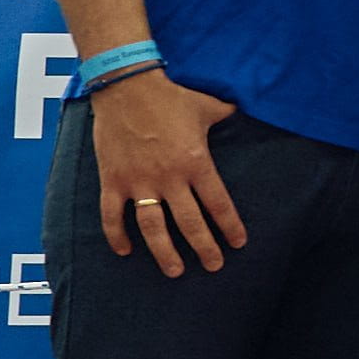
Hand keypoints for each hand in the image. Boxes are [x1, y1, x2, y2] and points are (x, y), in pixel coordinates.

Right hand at [94, 70, 244, 275]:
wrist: (126, 87)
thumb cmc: (171, 96)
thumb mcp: (208, 106)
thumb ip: (228, 115)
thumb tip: (246, 111)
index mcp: (196, 162)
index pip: (218, 203)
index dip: (229, 226)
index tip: (238, 244)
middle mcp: (169, 177)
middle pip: (190, 223)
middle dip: (204, 248)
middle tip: (213, 266)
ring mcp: (139, 181)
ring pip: (153, 228)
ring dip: (164, 252)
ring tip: (175, 271)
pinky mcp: (112, 180)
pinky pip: (112, 216)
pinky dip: (117, 236)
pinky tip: (125, 251)